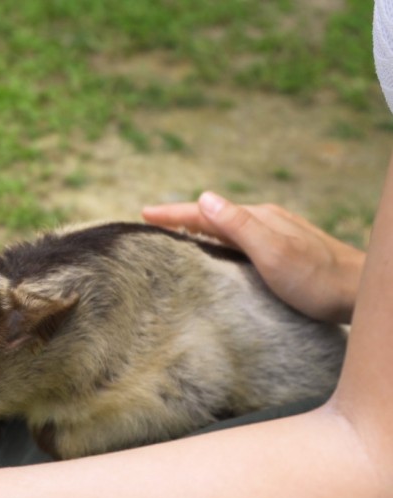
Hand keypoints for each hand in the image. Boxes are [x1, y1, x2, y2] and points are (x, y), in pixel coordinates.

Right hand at [142, 192, 364, 323]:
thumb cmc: (318, 280)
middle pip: (213, 217)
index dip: (173, 214)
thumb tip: (204, 197)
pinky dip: (216, 243)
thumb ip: (238, 225)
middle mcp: (264, 222)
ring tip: (173, 237)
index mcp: (257, 219)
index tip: (143, 213)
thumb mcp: (273, 252)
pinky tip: (214, 254)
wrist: (359, 294)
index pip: (205, 212)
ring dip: (198, 231)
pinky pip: (238, 243)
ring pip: (226, 230)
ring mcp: (274, 236)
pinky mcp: (281, 253)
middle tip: (150, 225)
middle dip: (181, 219)